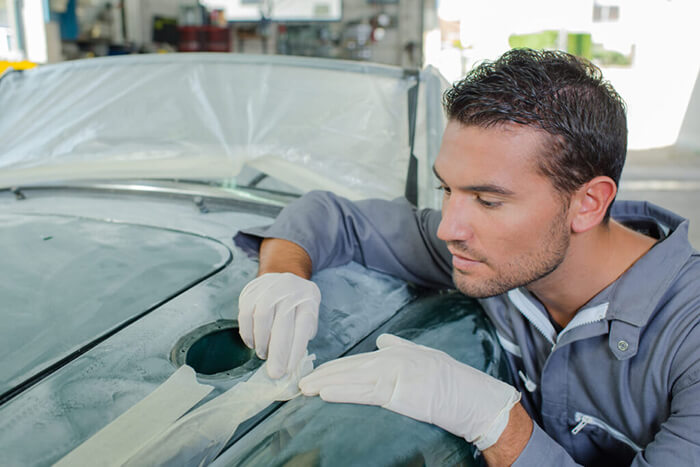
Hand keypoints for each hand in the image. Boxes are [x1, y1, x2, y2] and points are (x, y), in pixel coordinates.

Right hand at [238, 273, 320, 378]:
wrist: (285, 276)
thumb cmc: (299, 305)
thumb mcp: (308, 316)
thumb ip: (302, 336)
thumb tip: (292, 363)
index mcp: (308, 300)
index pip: (302, 326)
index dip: (295, 350)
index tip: (289, 370)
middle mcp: (290, 292)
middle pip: (282, 324)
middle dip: (278, 353)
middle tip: (274, 373)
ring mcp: (270, 288)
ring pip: (262, 318)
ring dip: (262, 342)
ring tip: (263, 354)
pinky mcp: (252, 290)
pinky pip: (246, 314)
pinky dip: (248, 333)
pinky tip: (252, 343)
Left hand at [299, 333, 519, 450]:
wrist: (465, 393)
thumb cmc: (446, 378)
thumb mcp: (421, 354)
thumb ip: (398, 346)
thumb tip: (381, 341)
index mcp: (392, 353)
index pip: (355, 361)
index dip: (334, 369)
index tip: (316, 374)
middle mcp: (388, 360)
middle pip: (348, 368)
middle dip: (322, 375)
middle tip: (300, 382)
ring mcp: (390, 375)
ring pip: (350, 380)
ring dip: (325, 384)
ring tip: (305, 389)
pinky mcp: (394, 392)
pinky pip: (362, 393)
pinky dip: (342, 392)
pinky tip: (325, 393)